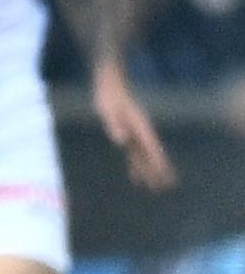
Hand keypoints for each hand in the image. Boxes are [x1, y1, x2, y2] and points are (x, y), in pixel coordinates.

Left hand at [93, 63, 176, 192]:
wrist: (109, 86)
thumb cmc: (109, 97)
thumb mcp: (109, 110)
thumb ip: (115, 125)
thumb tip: (121, 141)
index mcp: (140, 128)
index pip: (151, 148)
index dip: (158, 162)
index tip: (166, 175)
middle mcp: (140, 133)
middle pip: (150, 155)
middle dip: (156, 171)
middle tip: (165, 187)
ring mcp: (134, 134)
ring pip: (142, 157)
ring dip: (147, 171)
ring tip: (153, 187)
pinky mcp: (126, 134)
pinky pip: (133, 154)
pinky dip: (135, 165)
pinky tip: (135, 176)